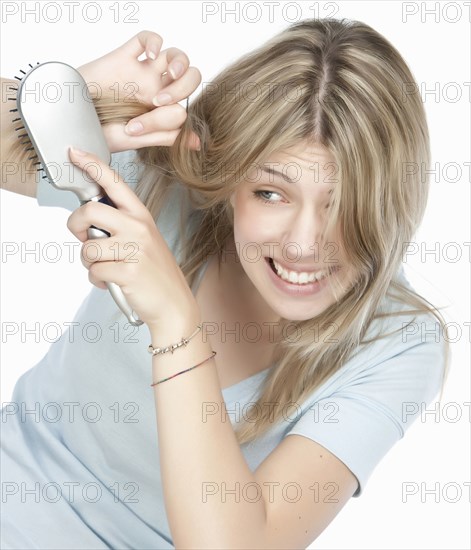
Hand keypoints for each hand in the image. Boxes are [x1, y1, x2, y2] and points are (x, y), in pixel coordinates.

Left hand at [66, 146, 199, 330]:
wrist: (174, 304)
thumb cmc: (155, 272)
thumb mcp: (143, 240)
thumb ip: (119, 225)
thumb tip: (86, 219)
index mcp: (142, 216)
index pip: (114, 183)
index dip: (92, 165)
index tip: (74, 152)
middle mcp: (139, 228)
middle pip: (90, 210)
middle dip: (75, 225)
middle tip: (82, 238)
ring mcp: (135, 249)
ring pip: (88, 248)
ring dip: (89, 263)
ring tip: (106, 268)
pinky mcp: (129, 272)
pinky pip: (94, 271)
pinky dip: (97, 281)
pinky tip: (112, 283)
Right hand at [77, 30, 201, 152]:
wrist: (68, 121)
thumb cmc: (98, 132)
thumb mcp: (136, 141)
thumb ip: (168, 137)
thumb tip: (197, 142)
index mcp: (161, 112)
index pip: (183, 107)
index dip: (168, 118)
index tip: (139, 127)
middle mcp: (156, 90)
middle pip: (190, 76)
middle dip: (184, 87)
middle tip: (158, 102)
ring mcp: (141, 73)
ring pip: (175, 55)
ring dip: (178, 65)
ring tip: (163, 81)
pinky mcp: (124, 57)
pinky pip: (147, 38)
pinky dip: (155, 42)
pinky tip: (150, 56)